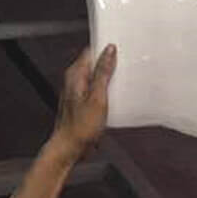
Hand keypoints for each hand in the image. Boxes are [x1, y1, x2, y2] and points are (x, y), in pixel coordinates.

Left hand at [50, 45, 115, 162]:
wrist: (70, 148)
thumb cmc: (79, 128)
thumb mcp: (97, 97)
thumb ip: (103, 72)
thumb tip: (109, 52)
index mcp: (75, 74)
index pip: (91, 51)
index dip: (106, 49)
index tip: (120, 50)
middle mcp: (74, 80)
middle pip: (95, 64)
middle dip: (110, 64)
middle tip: (125, 67)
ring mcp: (77, 91)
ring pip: (97, 77)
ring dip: (109, 79)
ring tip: (123, 83)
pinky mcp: (82, 102)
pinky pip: (96, 90)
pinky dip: (106, 91)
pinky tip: (115, 97)